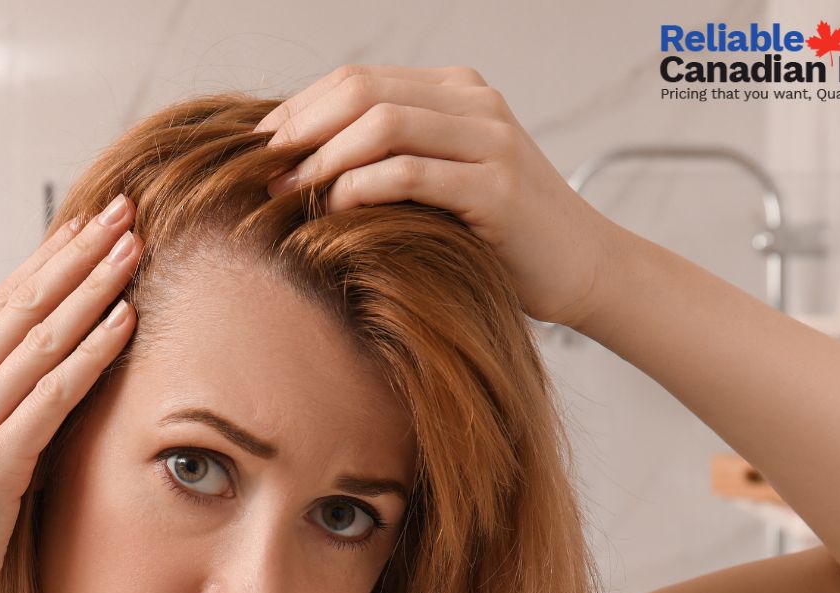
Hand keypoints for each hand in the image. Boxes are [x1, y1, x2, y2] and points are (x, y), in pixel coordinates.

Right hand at [0, 194, 141, 592]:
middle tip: (121, 207)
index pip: (4, 302)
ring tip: (133, 244)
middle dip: (77, 250)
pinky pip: (53, 393)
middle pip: (25, 300)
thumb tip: (39, 399)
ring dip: (92, 284)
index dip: (49, 259)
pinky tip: (125, 319)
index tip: (86, 224)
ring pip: (41, 334)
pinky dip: (92, 351)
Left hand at [256, 64, 615, 327]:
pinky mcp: (497, 188)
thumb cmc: (496, 235)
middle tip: (262, 171)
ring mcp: (490, 140)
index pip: (357, 79)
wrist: (581, 267)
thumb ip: (388, 159)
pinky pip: (412, 173)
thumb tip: (295, 164)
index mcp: (456, 90)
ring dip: (323, 158)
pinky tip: (334, 211)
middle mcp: (475, 103)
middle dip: (301, 130)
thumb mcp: (439, 182)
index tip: (258, 149)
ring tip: (289, 193)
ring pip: (383, 123)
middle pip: (362, 91)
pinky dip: (362, 188)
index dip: (299, 109)